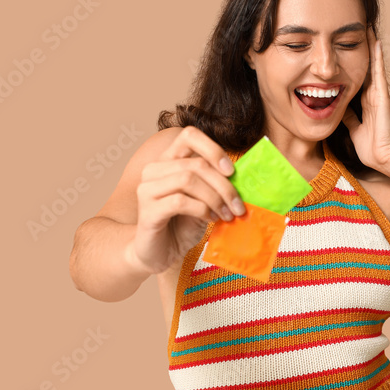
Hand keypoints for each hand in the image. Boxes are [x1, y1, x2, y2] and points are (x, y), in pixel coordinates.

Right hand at [128, 127, 244, 273]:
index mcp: (168, 161)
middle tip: (238, 205)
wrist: (158, 254)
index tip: (231, 171)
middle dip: (224, 185)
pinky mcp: (147, 210)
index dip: (213, 149)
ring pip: (188, 180)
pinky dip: (202, 209)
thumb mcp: (202, 200)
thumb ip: (214, 184)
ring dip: (215, 198)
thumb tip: (241, 176)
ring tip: (227, 214)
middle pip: (196, 164)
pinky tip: (211, 219)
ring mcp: (147, 189)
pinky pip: (180, 201)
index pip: (189, 136)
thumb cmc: (181, 225)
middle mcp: (154, 170)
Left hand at [341, 25, 389, 169]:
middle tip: (357, 27)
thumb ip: (347, 117)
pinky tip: (375, 41)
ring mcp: (378, 93)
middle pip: (364, 65)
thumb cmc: (371, 147)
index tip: (343, 48)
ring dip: (370, 45)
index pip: (355, 77)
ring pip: (372, 64)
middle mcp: (371, 94)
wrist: (383, 157)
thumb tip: (338, 108)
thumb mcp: (353, 128)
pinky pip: (378, 72)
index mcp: (364, 102)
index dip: (350, 63)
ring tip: (367, 26)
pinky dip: (376, 57)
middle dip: (361, 48)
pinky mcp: (382, 95)